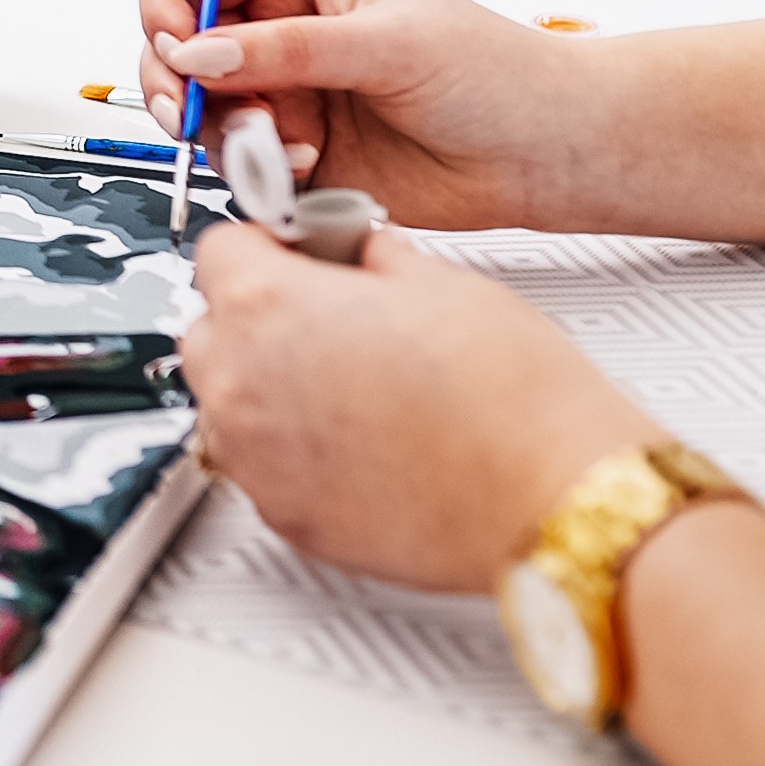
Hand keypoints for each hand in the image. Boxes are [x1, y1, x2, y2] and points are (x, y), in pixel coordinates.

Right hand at [137, 0, 595, 230]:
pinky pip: (239, 162)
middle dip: (175, 78)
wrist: (542, 153)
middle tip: (190, 111)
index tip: (175, 43)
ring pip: (203, 109)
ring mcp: (288, 94)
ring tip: (279, 144)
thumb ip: (286, 50)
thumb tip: (197, 52)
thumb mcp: (385, 43)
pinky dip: (253, 170)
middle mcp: (283, 32)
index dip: (168, 0)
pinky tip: (303, 167)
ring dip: (223, 130)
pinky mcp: (298, 155)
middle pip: (179, 42)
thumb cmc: (492, 72)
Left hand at [183, 220, 649, 591]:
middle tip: (330, 317)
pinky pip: (261, 465)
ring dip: (268, 384)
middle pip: (211, 327)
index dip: (270, 246)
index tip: (302, 255)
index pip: (221, 250)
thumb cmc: (511, 396)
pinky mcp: (284, 519)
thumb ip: (369, 255)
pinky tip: (361, 438)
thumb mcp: (439, 278)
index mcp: (268, 307)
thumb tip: (357, 252)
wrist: (553, 499)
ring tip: (352, 383)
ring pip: (228, 401)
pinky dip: (291, 448)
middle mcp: (242, 386)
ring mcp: (256, 462)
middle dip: (259, 316)